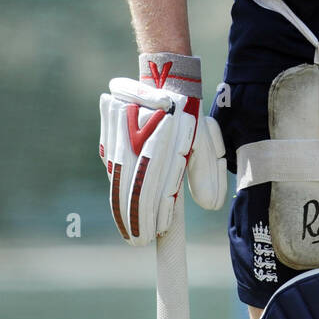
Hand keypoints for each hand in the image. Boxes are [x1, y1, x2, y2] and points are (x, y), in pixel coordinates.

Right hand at [99, 53, 225, 243]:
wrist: (162, 77)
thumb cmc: (188, 113)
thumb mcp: (204, 137)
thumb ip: (207, 171)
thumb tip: (210, 205)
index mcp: (165, 139)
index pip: (156, 185)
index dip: (155, 213)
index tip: (157, 233)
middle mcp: (138, 139)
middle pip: (133, 189)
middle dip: (136, 220)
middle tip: (140, 241)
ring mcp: (120, 138)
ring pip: (118, 182)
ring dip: (123, 211)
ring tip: (130, 234)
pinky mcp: (109, 137)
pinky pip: (112, 170)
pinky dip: (117, 192)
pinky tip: (122, 209)